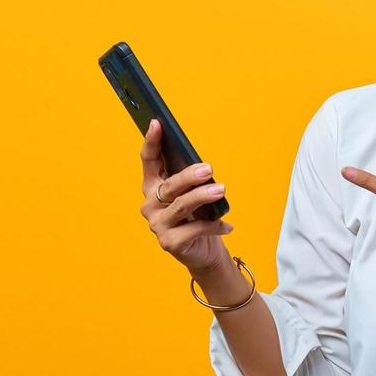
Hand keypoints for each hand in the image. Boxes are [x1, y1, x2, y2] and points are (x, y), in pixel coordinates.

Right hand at [139, 118, 234, 273]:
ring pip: (181, 206)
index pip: (148, 160)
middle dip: (189, 176)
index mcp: (154, 186)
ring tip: (221, 191)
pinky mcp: (169, 242)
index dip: (151, 141)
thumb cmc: (198, 217)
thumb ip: (192, 180)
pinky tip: (227, 225)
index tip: (157, 123)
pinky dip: (214, 225)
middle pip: (169, 185)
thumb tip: (203, 165)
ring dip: (203, 197)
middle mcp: (150, 204)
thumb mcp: (195, 194)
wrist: (204, 252)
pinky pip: (194, 229)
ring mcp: (157, 224)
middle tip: (209, 169)